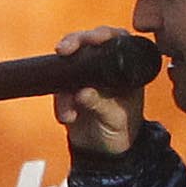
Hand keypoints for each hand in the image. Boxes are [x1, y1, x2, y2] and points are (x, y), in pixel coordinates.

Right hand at [53, 26, 145, 159]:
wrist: (104, 152)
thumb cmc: (122, 130)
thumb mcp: (116, 117)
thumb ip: (101, 104)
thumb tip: (82, 92)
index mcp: (127, 67)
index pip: (116, 40)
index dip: (102, 35)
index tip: (91, 39)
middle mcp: (106, 66)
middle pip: (89, 43)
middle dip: (75, 43)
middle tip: (64, 50)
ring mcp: (86, 76)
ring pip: (69, 63)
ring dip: (64, 82)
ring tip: (68, 110)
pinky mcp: (69, 89)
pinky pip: (58, 88)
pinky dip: (60, 102)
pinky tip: (67, 117)